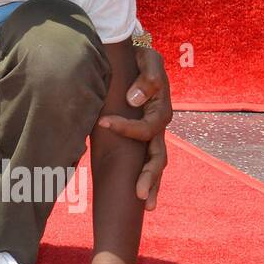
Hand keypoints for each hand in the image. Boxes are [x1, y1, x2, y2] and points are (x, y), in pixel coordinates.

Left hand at [97, 44, 170, 209]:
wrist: (138, 57)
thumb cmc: (141, 59)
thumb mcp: (147, 61)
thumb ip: (146, 78)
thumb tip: (134, 100)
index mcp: (161, 110)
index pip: (146, 128)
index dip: (126, 128)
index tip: (102, 122)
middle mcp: (160, 127)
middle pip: (158, 156)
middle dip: (148, 176)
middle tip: (139, 194)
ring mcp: (153, 135)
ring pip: (156, 164)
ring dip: (152, 185)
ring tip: (146, 206)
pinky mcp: (143, 137)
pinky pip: (146, 161)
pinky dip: (146, 178)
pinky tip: (140, 198)